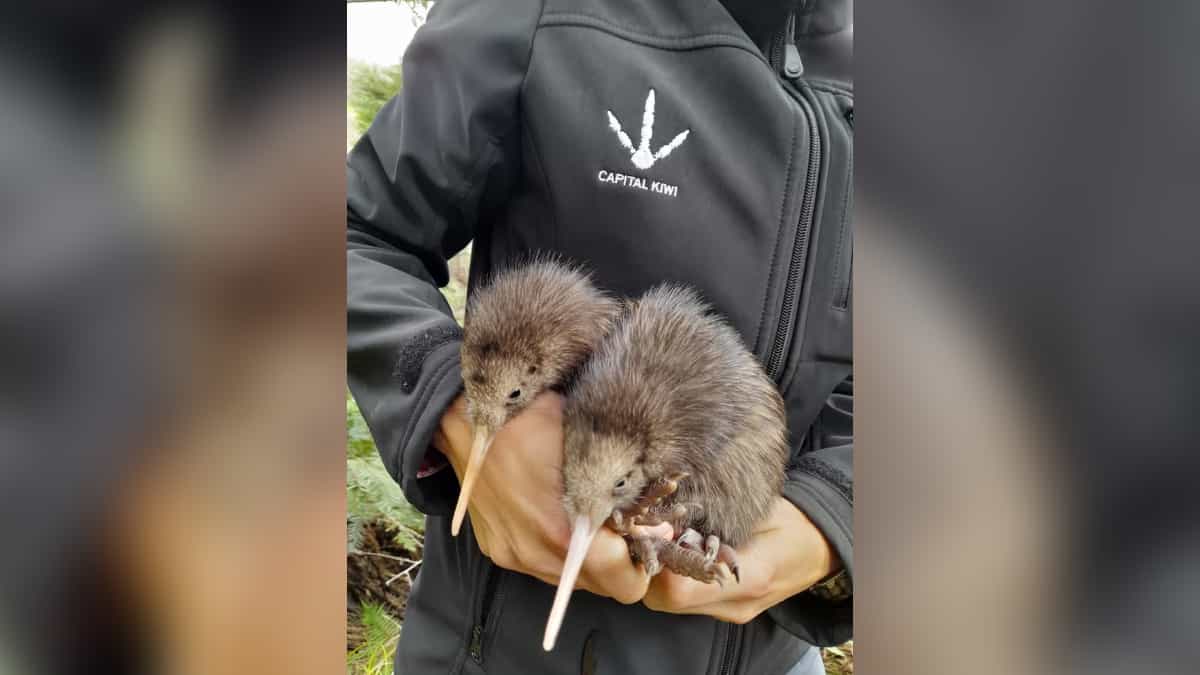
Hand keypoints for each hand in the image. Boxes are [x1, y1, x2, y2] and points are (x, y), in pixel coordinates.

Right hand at [433, 391, 651, 603]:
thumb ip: (626, 493)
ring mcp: (515, 555)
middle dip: (621, 562)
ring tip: (595, 522)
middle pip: (602, 587)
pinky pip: (545, 567)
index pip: (626, 583)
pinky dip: (562, 552)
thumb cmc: (533, 421)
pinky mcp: (499, 551)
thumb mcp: (591, 445)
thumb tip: (659, 525)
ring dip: (591, 560)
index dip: (645, 561)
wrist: (465, 417)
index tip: (650, 534)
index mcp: (564, 532)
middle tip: (628, 527)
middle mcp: (537, 554)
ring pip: (573, 581)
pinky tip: (562, 518)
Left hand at [643, 497, 838, 623]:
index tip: (655, 526)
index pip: (679, 589)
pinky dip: (670, 573)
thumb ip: (714, 516)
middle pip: (663, 598)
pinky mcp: (724, 608)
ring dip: (656, 568)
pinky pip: (683, 598)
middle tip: (650, 527)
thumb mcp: (757, 509)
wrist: (821, 547)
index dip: (658, 557)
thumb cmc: (791, 520)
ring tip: (661, 534)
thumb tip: (666, 513)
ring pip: (667, 601)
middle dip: (648, 562)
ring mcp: (730, 610)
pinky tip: (675, 546)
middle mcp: (736, 603)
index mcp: (750, 577)